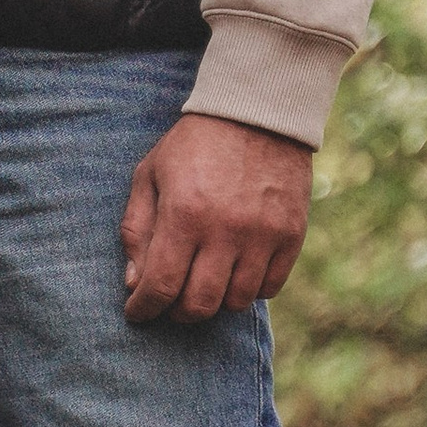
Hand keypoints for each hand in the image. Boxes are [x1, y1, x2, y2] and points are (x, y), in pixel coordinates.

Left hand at [120, 113, 313, 325]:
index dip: (144, 309)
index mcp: (185, 214)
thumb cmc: (194, 145)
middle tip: (169, 303)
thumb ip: (136, 229)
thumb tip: (134, 283)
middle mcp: (226, 230)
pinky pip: (269, 288)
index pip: (161, 286)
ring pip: (236, 302)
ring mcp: (263, 235)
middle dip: (176, 313)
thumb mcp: (149, 174)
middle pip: (199, 305)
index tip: (137, 312)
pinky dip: (248, 290)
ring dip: (214, 302)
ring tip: (203, 284)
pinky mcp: (291, 235)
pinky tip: (235, 273)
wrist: (258, 113)